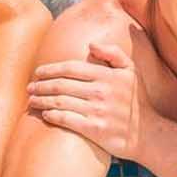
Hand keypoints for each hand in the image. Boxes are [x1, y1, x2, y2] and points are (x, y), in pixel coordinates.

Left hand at [27, 43, 153, 161]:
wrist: (147, 132)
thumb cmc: (135, 100)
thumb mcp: (131, 71)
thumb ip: (113, 53)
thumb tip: (91, 44)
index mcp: (107, 75)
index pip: (70, 68)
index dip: (50, 69)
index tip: (37, 72)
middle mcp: (101, 91)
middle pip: (61, 85)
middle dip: (41, 85)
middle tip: (29, 88)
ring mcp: (97, 111)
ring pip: (60, 102)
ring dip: (41, 101)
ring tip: (31, 101)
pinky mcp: (94, 129)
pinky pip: (66, 120)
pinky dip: (52, 116)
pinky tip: (44, 115)